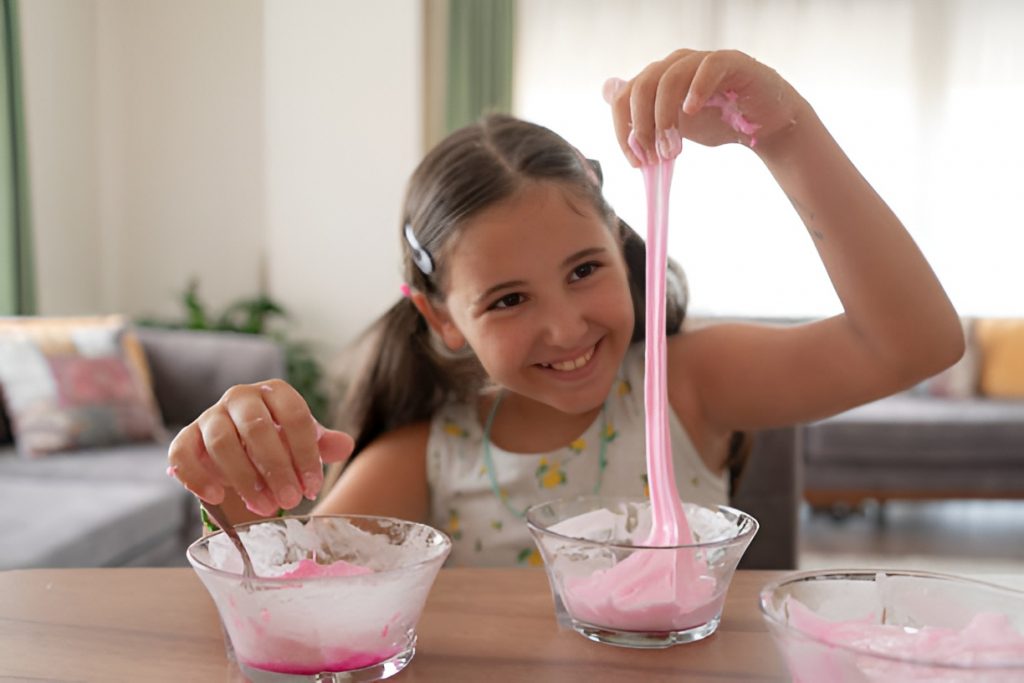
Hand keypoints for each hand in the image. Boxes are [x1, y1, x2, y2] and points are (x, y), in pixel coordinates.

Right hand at [166, 379, 354, 515]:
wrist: (240, 449)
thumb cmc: (278, 442)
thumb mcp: (303, 441)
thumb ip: (323, 444)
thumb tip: (344, 446)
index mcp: (274, 392)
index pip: (294, 416)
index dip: (305, 453)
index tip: (313, 487)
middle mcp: (240, 397)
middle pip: (257, 428)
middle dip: (276, 468)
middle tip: (291, 500)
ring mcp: (210, 415)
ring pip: (222, 442)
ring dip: (244, 479)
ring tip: (265, 507)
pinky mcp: (186, 437)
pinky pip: (183, 454)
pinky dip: (198, 477)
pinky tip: (217, 497)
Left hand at [605, 49, 805, 164]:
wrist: (764, 127)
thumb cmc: (718, 123)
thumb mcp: (671, 126)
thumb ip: (642, 114)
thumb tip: (607, 91)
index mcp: (658, 79)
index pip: (624, 96)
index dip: (623, 130)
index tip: (637, 162)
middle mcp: (676, 64)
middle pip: (641, 86)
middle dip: (643, 126)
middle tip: (655, 157)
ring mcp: (702, 60)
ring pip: (669, 78)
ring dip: (665, 117)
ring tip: (673, 148)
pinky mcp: (732, 62)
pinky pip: (709, 66)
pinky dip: (696, 89)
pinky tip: (691, 112)